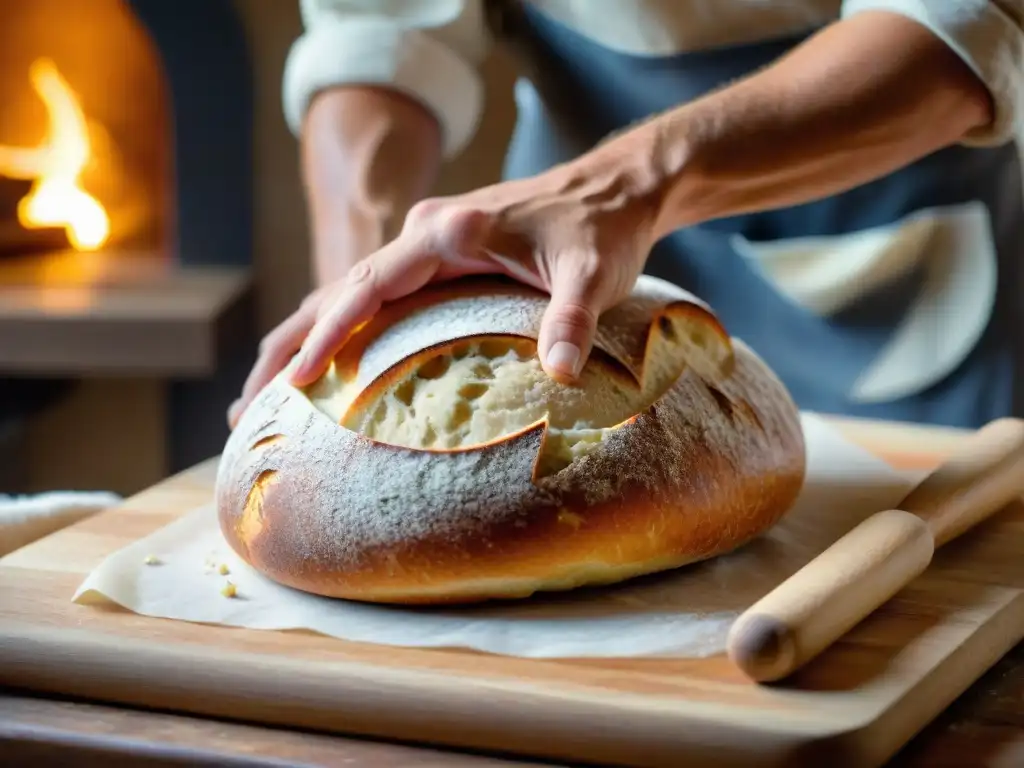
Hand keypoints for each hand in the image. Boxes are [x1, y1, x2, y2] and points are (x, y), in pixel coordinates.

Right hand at [228, 155, 662, 427]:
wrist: (612, 189)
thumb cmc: (602, 230)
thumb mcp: (593, 275)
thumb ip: (573, 321)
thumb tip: (561, 377)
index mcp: (448, 233)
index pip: (369, 288)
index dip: (329, 334)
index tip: (296, 380)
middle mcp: (425, 233)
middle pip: (337, 291)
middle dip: (289, 347)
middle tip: (246, 405)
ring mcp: (425, 242)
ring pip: (346, 293)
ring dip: (303, 339)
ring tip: (261, 394)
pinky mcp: (436, 256)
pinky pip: (373, 294)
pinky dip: (339, 328)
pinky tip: (324, 362)